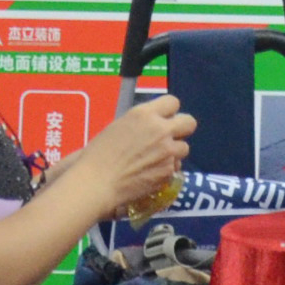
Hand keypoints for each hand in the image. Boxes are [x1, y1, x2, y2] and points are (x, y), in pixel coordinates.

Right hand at [76, 96, 195, 217]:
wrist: (95, 183)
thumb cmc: (97, 155)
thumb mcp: (118, 127)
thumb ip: (140, 123)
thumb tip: (150, 125)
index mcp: (144, 114)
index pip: (173, 102)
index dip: (168, 112)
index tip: (162, 120)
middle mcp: (160, 129)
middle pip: (189, 122)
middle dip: (181, 129)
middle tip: (169, 138)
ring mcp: (168, 150)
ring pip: (184, 147)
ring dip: (173, 152)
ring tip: (156, 160)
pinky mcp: (169, 169)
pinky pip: (176, 166)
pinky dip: (166, 169)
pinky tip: (152, 173)